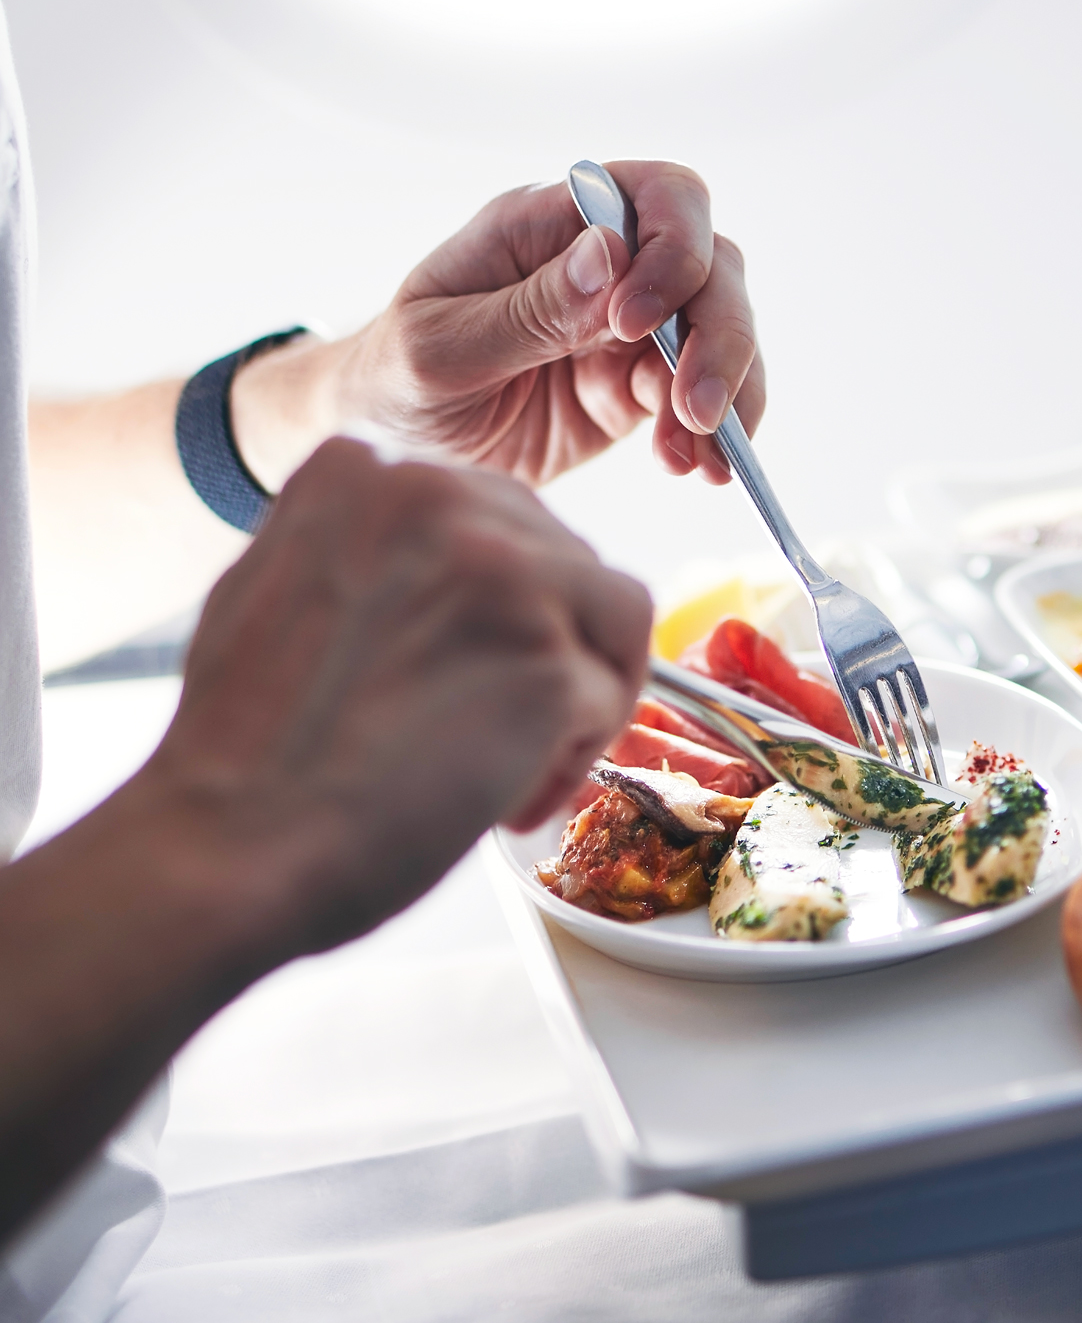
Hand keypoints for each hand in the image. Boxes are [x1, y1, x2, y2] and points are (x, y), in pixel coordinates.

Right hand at [142, 437, 650, 955]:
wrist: (231, 849)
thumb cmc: (245, 754)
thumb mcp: (276, 589)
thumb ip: (366, 552)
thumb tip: (448, 563)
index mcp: (363, 473)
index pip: (497, 517)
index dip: (497, 610)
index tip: (463, 672)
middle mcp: (437, 497)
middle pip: (566, 560)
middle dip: (549, 647)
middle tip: (491, 730)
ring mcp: (502, 574)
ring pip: (611, 619)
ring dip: (578, 699)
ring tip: (509, 767)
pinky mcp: (546, 659)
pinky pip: (606, 700)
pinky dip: (571, 759)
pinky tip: (506, 800)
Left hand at [341, 161, 761, 486]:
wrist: (394, 448)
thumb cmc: (394, 379)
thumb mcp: (439, 350)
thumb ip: (526, 310)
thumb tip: (610, 255)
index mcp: (547, 225)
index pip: (657, 196)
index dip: (673, 249)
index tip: (632, 325)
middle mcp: (603, 264)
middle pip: (712, 266)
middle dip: (720, 337)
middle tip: (696, 410)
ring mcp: (628, 326)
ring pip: (722, 332)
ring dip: (727, 394)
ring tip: (700, 457)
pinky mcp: (636, 386)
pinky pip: (703, 398)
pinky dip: (714, 434)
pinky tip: (696, 468)